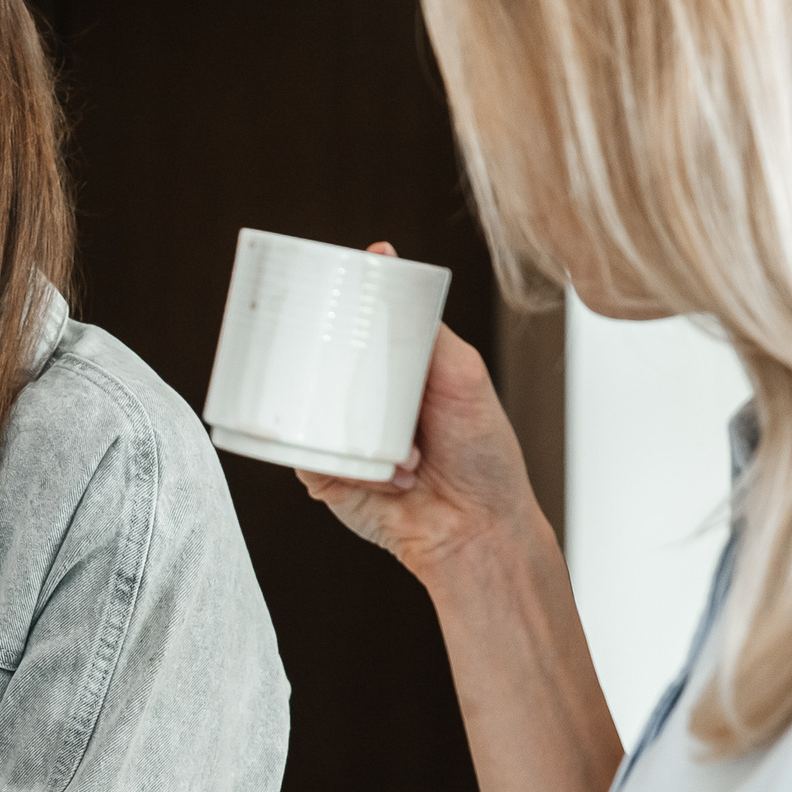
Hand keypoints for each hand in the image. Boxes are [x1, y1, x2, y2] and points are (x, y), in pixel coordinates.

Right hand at [295, 245, 544, 587]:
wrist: (476, 530)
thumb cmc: (482, 456)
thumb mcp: (462, 372)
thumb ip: (424, 327)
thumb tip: (385, 262)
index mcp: (391, 372)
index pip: (350, 329)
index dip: (335, 308)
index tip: (327, 280)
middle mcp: (360, 402)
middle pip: (317, 364)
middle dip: (331, 365)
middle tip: (361, 382)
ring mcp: (338, 437)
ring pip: (309, 411)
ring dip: (359, 430)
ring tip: (409, 457)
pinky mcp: (322, 474)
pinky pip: (308, 455)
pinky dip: (351, 465)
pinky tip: (391, 478)